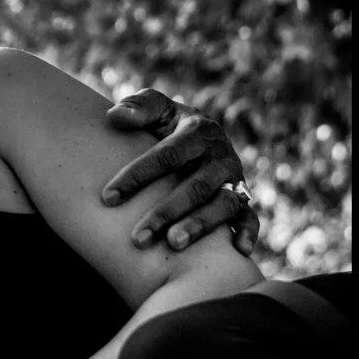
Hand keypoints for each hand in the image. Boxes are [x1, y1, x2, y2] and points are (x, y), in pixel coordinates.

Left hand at [102, 88, 259, 258]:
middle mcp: (220, 156)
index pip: (166, 156)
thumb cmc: (169, 125)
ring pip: (222, 205)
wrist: (203, 136)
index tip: (108, 198)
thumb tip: (116, 117)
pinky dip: (248, 232)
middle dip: (165, 213)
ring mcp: (234, 179)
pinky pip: (250, 216)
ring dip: (199, 226)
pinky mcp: (244, 198)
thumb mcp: (157, 109)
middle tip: (138, 238)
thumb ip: (138, 107)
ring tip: (172, 244)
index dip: (137, 176)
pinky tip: (237, 251)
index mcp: (198, 131)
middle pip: (194, 187)